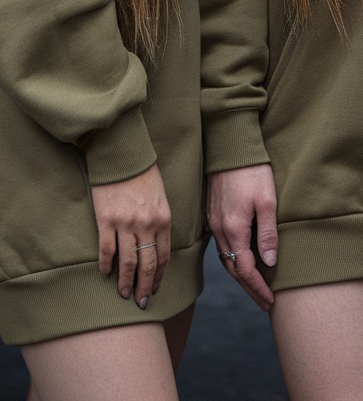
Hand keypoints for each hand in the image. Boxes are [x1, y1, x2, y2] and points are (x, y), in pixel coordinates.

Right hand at [91, 162, 170, 308]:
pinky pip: (106, 250)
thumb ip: (160, 221)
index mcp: (163, 219)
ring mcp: (125, 224)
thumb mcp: (161, 197)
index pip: (163, 256)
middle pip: (147, 264)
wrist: (123, 154)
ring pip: (127, 262)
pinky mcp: (106, 220)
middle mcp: (146, 224)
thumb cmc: (143, 174)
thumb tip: (156, 245)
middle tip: (141, 302)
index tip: (154, 289)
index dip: (158, 276)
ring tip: (123, 294)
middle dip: (144, 287)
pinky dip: (105, 265)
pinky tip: (105, 273)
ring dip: (125, 282)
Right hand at [207, 164, 277, 310]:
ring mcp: (214, 222)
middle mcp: (220, 230)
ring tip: (256, 287)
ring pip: (226, 259)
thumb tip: (269, 264)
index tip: (270, 302)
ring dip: (241, 276)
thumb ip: (267, 234)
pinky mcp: (213, 214)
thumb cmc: (253, 170)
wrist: (230, 146)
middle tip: (265, 303)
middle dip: (249, 288)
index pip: (245, 270)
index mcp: (234, 229)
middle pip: (233, 269)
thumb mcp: (267, 200)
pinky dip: (233, 259)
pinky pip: (222, 246)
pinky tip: (242, 261)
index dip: (258, 288)